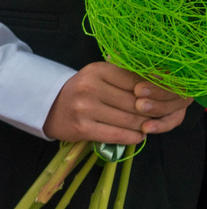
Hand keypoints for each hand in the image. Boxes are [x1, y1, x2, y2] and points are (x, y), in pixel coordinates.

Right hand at [44, 61, 192, 145]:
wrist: (47, 107)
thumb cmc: (81, 91)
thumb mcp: (100, 76)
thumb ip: (126, 78)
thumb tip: (160, 87)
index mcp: (98, 70)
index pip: (138, 82)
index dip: (154, 94)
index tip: (160, 101)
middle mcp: (90, 87)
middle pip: (136, 103)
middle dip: (151, 113)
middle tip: (157, 117)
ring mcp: (85, 109)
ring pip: (130, 120)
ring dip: (144, 126)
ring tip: (147, 126)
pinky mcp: (82, 128)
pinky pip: (117, 135)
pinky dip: (133, 137)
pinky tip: (137, 135)